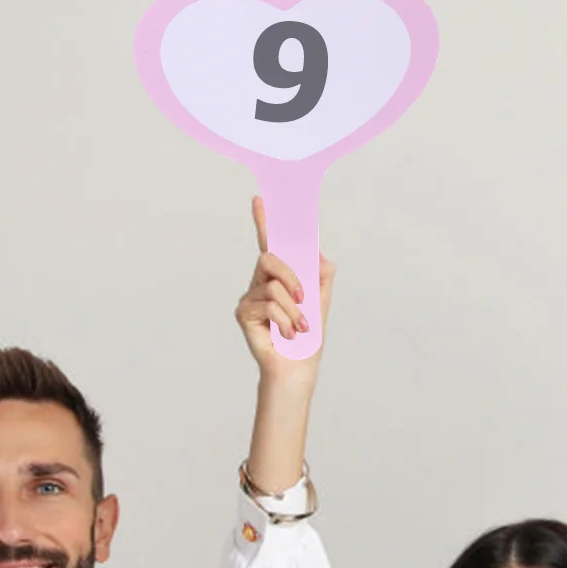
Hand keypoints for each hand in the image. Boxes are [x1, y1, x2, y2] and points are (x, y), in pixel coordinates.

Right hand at [235, 196, 335, 382]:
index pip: (271, 243)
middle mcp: (262, 282)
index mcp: (280, 276)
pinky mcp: (244, 313)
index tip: (260, 199)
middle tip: (304, 298)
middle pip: (269, 258)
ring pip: (273, 285)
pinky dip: (285, 320)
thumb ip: (322, 275)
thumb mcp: (322, 301)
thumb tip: (319, 255)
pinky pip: (268, 304)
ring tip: (300, 327)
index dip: (264, 221)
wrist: (297, 368)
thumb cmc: (308, 338)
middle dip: (291, 276)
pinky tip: (289, 334)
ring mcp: (251, 297)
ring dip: (293, 309)